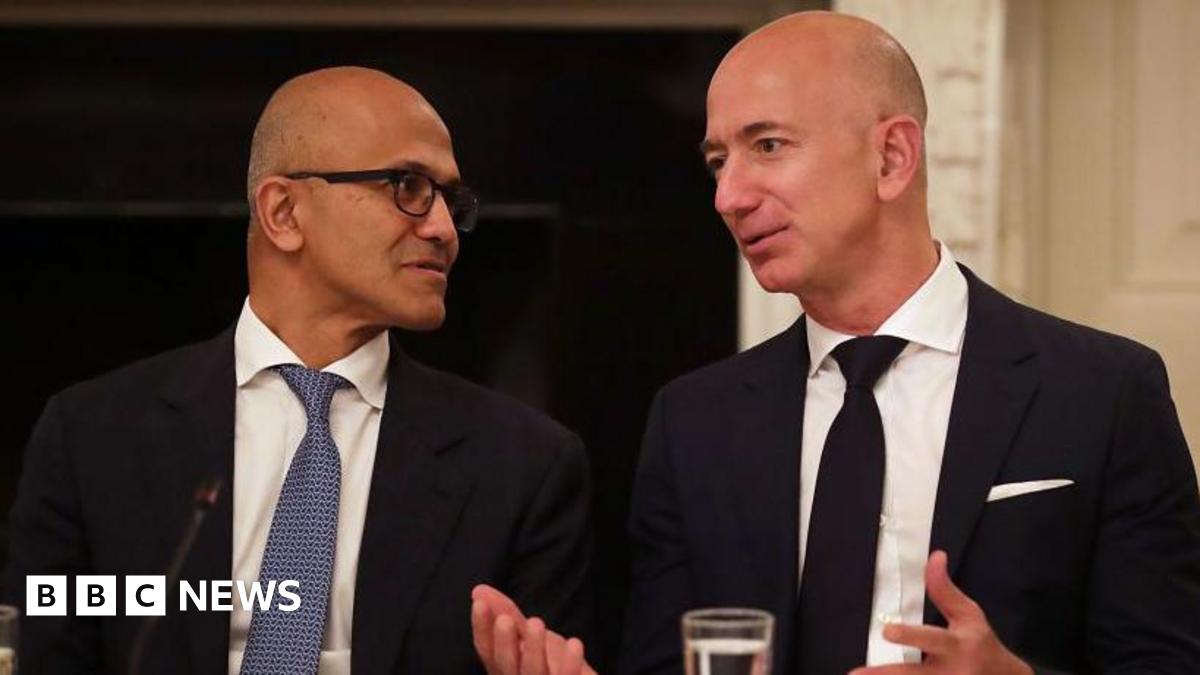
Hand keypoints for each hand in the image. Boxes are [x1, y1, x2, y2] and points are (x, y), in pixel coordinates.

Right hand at [470, 584, 595, 674]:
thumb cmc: (551, 662)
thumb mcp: (526, 633)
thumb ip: (505, 613)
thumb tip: (478, 590)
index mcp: (504, 668)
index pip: (487, 649)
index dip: (482, 627)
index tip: (479, 604)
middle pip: (506, 665)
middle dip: (504, 643)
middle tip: (505, 620)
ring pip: (533, 673)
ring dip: (533, 649)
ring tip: (535, 622)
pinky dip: (570, 664)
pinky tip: (574, 643)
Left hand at [850, 551, 1032, 674]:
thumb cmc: (981, 644)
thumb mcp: (969, 615)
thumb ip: (945, 590)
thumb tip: (935, 556)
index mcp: (957, 646)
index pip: (932, 639)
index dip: (910, 636)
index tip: (887, 631)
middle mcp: (950, 672)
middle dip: (884, 674)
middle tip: (854, 674)